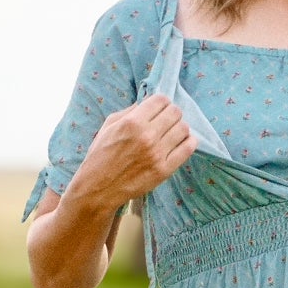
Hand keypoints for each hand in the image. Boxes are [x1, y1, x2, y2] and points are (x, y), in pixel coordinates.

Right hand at [74, 93, 196, 214]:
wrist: (99, 187)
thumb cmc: (101, 155)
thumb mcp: (109, 126)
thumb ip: (129, 111)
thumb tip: (148, 102)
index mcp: (132, 122)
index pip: (161, 100)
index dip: (161, 102)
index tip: (159, 108)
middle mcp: (147, 136)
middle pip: (175, 113)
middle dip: (172, 113)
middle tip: (167, 120)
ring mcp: (157, 154)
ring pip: (184, 129)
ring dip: (180, 128)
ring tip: (172, 133)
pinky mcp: (164, 170)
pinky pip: (188, 148)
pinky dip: (188, 142)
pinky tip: (182, 143)